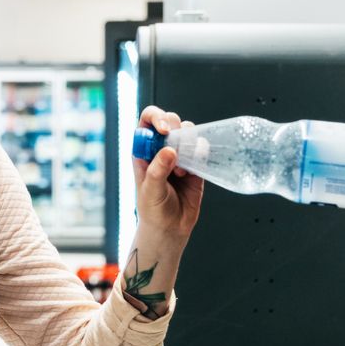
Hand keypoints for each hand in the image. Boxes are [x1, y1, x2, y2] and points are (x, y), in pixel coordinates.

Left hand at [132, 105, 204, 245]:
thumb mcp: (150, 191)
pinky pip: (201, 148)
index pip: (147, 121)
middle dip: (175, 128)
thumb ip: (158, 170)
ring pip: (188, 132)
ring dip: (188, 144)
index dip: (156, 118)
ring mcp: (179, 154)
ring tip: (180, 170)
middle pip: (170, 121)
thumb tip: (168, 150)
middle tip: (176, 146)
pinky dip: (200, 153)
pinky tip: (191, 171)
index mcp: (143, 150)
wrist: (171, 228)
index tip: (164, 130)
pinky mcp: (195, 163)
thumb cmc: (153, 209)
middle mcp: (161, 148)